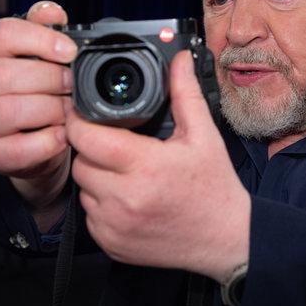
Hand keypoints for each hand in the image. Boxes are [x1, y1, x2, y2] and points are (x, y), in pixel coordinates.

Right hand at [0, 1, 77, 221]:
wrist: (34, 142)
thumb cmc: (38, 93)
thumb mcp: (40, 59)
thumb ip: (45, 33)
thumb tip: (53, 12)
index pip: (2, 33)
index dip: (40, 39)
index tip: (70, 51)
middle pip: (6, 74)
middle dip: (51, 78)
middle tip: (72, 84)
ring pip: (11, 110)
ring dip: (51, 109)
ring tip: (69, 110)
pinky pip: (20, 148)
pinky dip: (49, 141)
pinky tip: (63, 134)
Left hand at [67, 49, 250, 281]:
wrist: (225, 238)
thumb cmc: (214, 187)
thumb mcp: (203, 135)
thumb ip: (185, 93)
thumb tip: (180, 61)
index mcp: (145, 165)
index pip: (86, 137)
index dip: (79, 120)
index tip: (84, 114)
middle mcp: (124, 199)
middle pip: (80, 161)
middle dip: (91, 147)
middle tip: (115, 143)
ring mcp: (114, 226)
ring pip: (82, 188)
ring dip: (95, 175)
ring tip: (123, 170)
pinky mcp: (111, 244)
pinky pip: (89, 214)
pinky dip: (100, 202)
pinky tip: (125, 196)